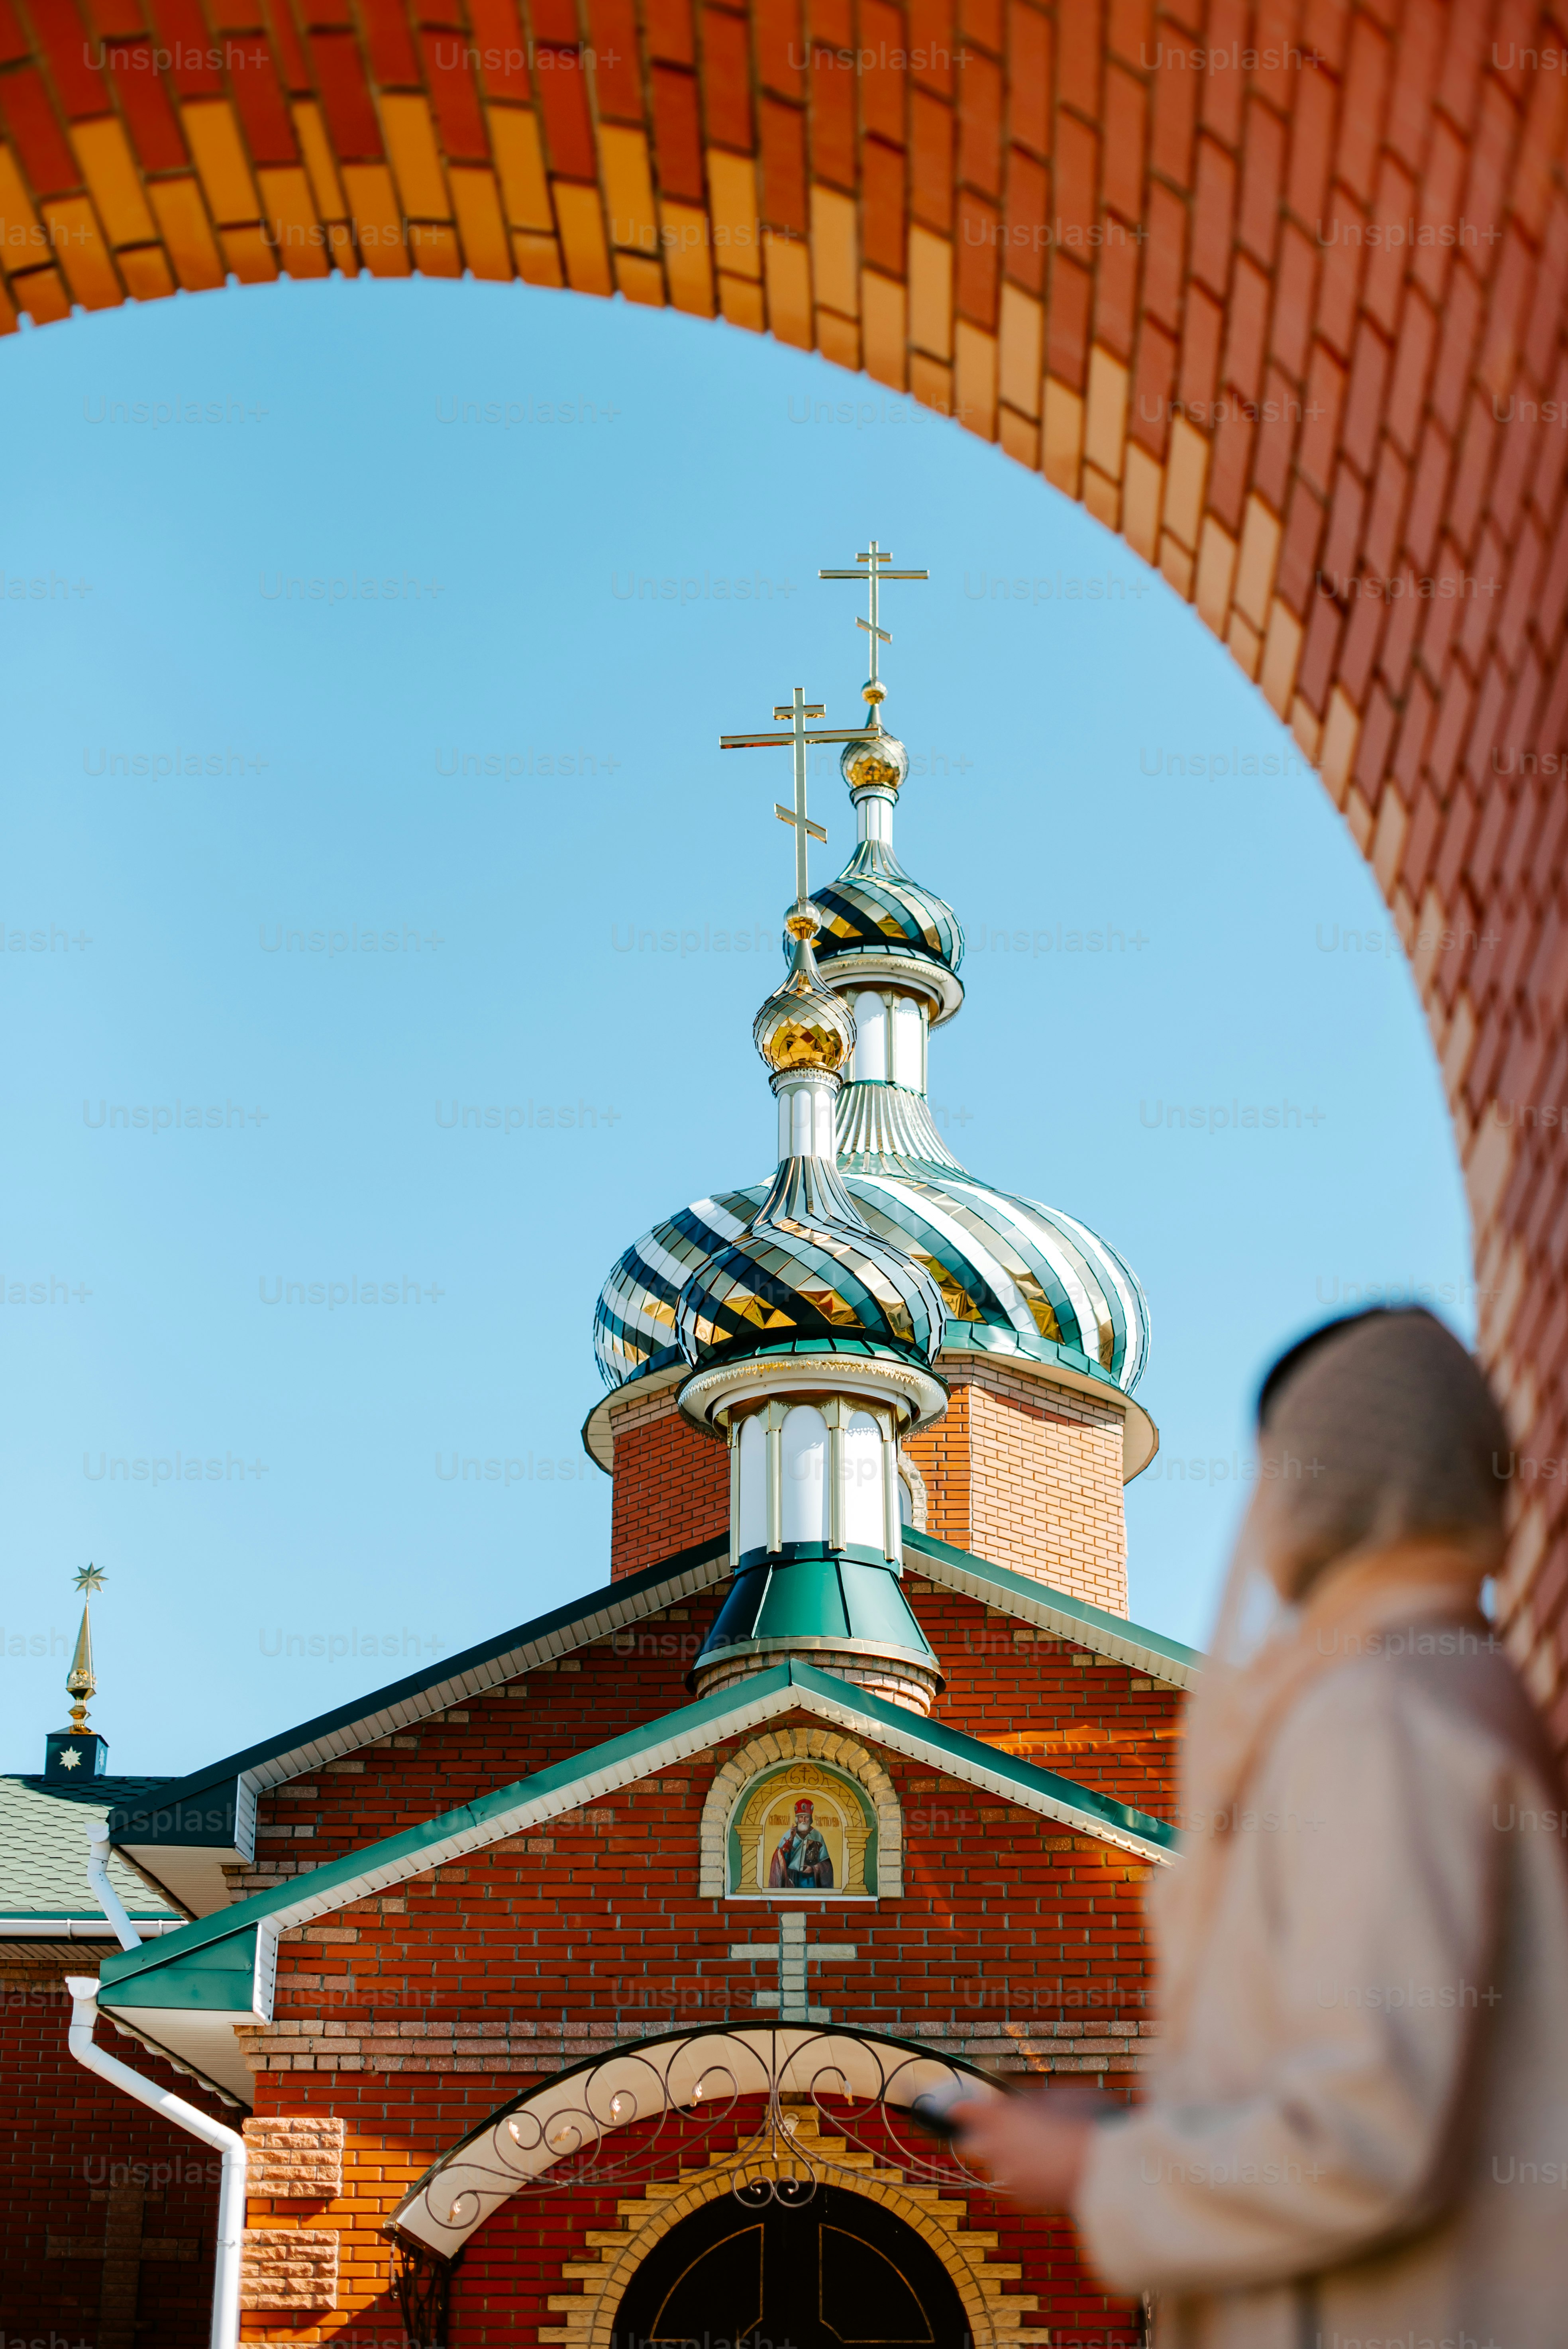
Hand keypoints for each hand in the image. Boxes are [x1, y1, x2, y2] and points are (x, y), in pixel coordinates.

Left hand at [948, 2084, 1118, 2209]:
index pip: (968, 2111)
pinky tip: (1047, 2174)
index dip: (962, 2109)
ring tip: (1032, 2155)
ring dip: (1005, 2161)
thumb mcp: (1062, 2097)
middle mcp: (1000, 2148)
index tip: (956, 2108)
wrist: (1106, 2172)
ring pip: (994, 2168)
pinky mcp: (1025, 2200)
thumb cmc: (1087, 2124)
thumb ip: (1037, 2101)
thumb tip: (1028, 2106)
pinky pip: (1014, 2187)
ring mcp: (1010, 2177)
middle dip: (980, 2139)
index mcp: (1005, 2117)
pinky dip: (1024, 2181)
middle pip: (970, 2145)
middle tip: (999, 2134)